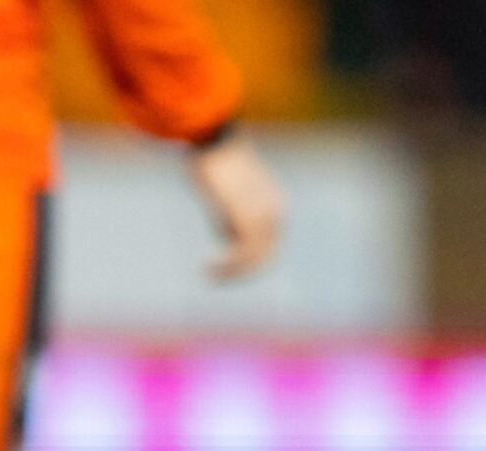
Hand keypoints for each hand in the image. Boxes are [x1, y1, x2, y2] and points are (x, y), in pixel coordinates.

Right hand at [187, 133, 282, 282]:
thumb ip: (234, 215)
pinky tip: (207, 268)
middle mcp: (277, 214)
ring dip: (231, 272)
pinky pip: (242, 255)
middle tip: (214, 276)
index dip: (247, 262)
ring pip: (254, 260)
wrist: (215, 140)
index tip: (223, 266)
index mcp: (277, 206)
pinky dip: (226, 267)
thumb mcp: (229, 191)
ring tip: (208, 273)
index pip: (269, 247)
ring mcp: (265, 218)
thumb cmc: (217, 160)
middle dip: (239, 271)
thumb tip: (229, 236)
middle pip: (264, 257)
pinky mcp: (249, 219)